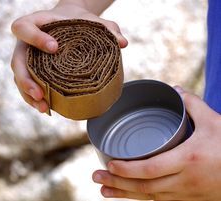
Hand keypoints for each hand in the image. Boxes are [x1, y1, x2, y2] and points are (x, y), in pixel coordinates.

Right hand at [11, 3, 127, 112]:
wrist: (68, 25)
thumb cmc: (77, 22)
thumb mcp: (92, 22)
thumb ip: (107, 28)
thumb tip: (123, 43)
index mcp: (36, 24)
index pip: (24, 28)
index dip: (34, 38)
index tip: (54, 48)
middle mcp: (26, 43)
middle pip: (17, 61)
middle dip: (26, 79)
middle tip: (41, 93)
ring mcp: (28, 58)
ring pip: (20, 77)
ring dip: (28, 95)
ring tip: (44, 107)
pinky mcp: (33, 71)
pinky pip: (27, 85)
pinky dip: (33, 98)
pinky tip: (46, 108)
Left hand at [92, 88, 220, 200]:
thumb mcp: (214, 122)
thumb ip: (193, 104)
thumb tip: (176, 90)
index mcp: (188, 159)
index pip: (150, 169)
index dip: (127, 169)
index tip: (109, 164)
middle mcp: (184, 180)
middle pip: (144, 186)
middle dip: (117, 183)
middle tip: (96, 176)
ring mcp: (186, 194)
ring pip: (149, 197)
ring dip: (124, 194)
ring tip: (104, 191)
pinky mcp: (189, 200)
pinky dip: (142, 199)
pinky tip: (129, 196)